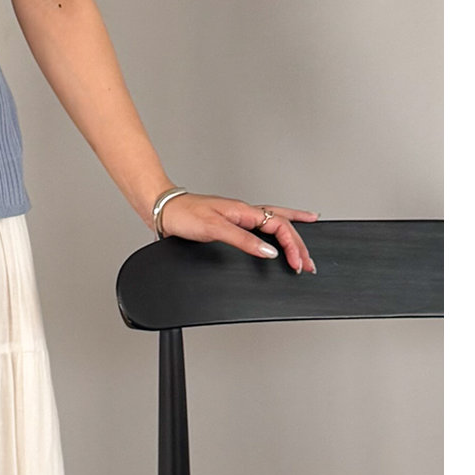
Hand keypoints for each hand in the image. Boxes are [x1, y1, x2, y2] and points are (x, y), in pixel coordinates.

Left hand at [158, 193, 319, 271]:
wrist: (163, 210)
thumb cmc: (184, 215)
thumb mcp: (214, 229)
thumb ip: (243, 240)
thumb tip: (268, 252)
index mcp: (245, 211)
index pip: (280, 227)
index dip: (293, 246)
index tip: (298, 264)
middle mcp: (245, 213)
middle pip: (283, 225)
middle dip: (300, 244)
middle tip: (310, 262)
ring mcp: (238, 217)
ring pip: (275, 222)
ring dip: (293, 233)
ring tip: (308, 241)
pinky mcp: (230, 224)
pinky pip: (261, 226)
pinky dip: (274, 231)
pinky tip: (276, 235)